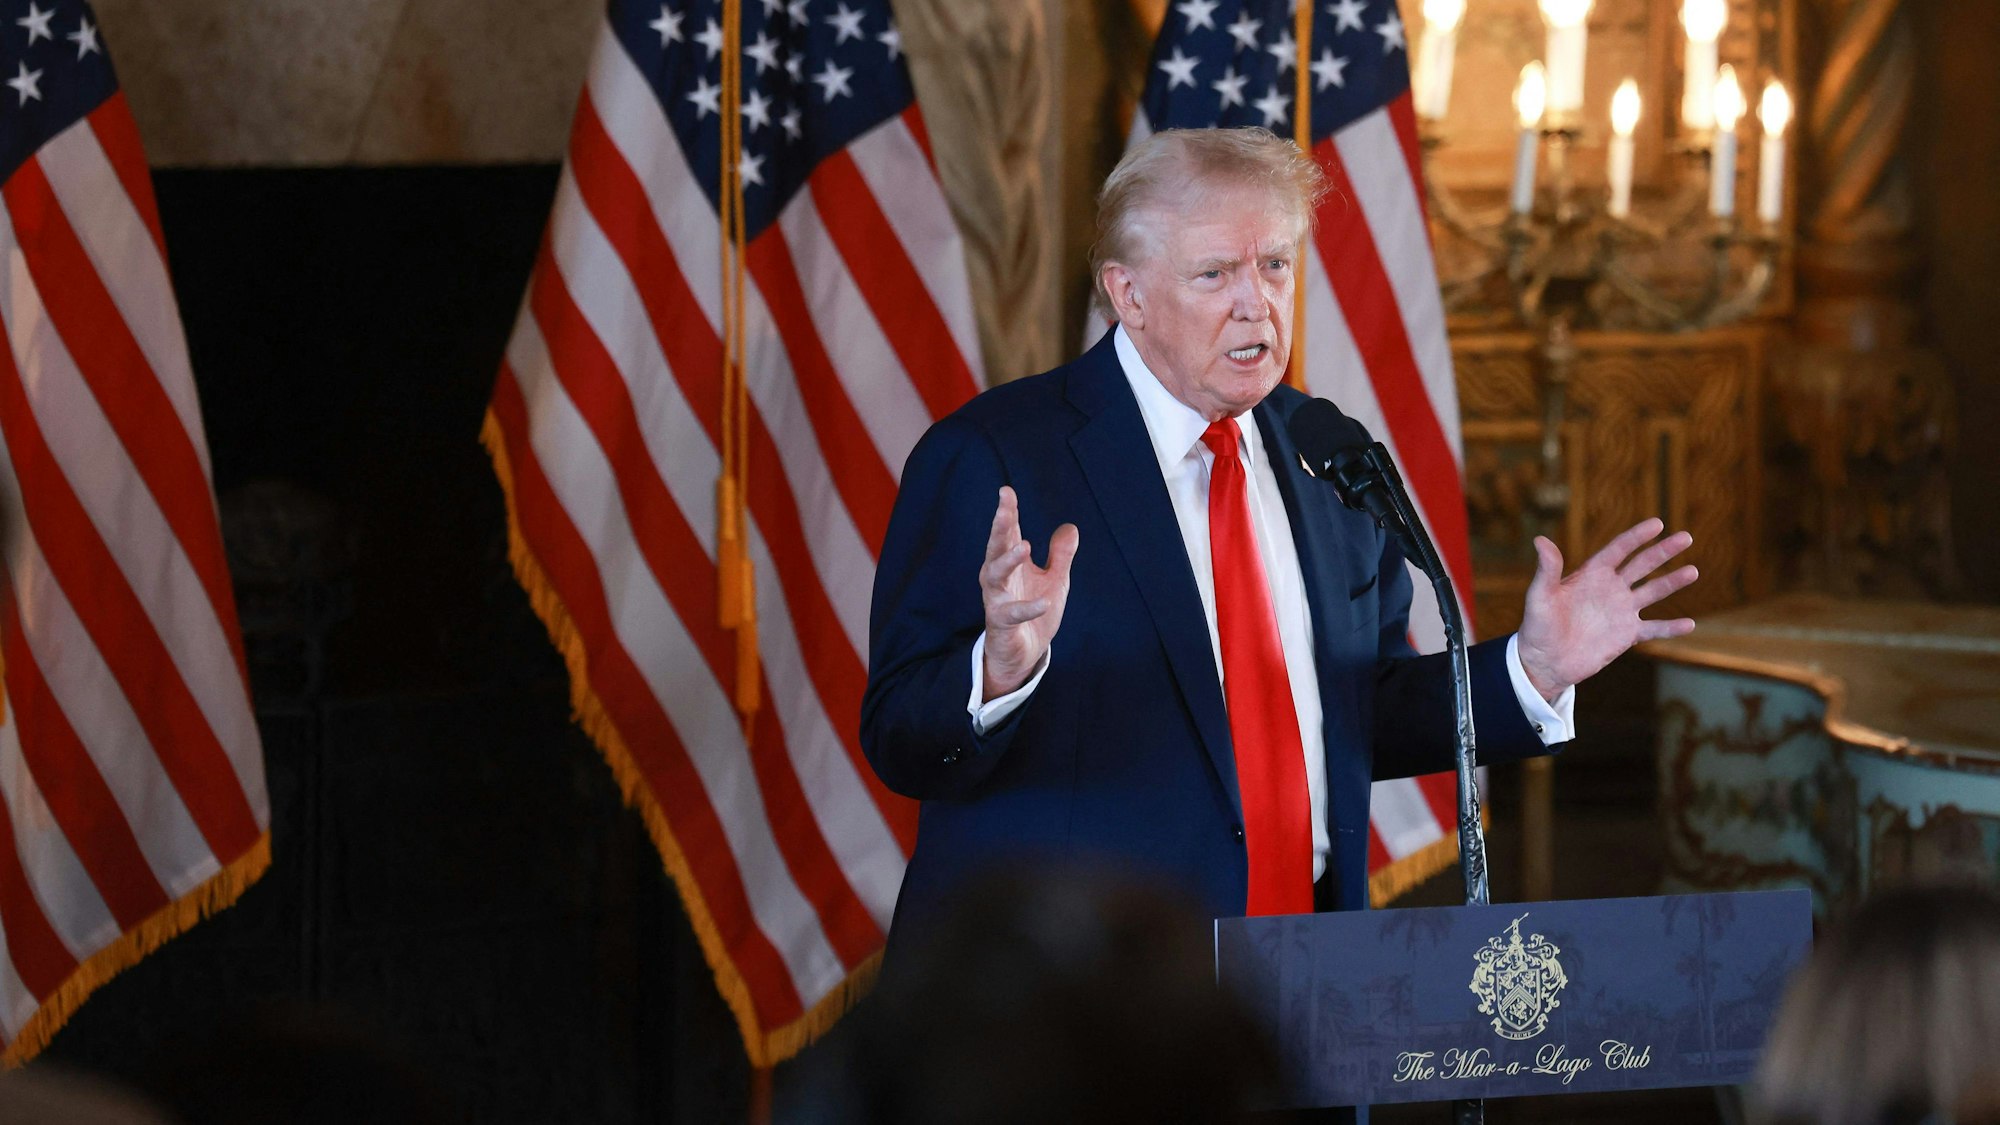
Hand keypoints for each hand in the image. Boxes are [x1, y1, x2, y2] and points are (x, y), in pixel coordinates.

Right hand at [980, 486, 1078, 698]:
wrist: (1024, 654)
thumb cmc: (1034, 614)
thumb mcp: (1055, 581)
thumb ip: (1060, 556)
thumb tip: (1070, 527)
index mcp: (1011, 565)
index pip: (1007, 534)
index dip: (1007, 512)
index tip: (1006, 491)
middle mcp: (998, 579)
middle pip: (996, 548)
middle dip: (1000, 527)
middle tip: (1005, 507)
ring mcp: (997, 601)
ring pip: (994, 576)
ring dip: (1008, 560)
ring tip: (1024, 544)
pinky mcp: (1001, 624)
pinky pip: (1011, 614)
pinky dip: (1028, 608)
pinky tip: (1044, 601)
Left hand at [1517, 517, 1697, 700]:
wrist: (1545, 662)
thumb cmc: (1537, 627)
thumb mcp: (1540, 597)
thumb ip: (1547, 571)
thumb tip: (1540, 541)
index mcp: (1592, 574)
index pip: (1619, 549)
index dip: (1637, 536)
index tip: (1657, 523)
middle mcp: (1611, 588)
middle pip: (1642, 565)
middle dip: (1663, 551)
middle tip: (1686, 537)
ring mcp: (1621, 611)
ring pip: (1653, 592)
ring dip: (1672, 582)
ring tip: (1693, 571)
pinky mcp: (1627, 634)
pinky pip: (1654, 629)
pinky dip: (1671, 627)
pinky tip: (1690, 624)